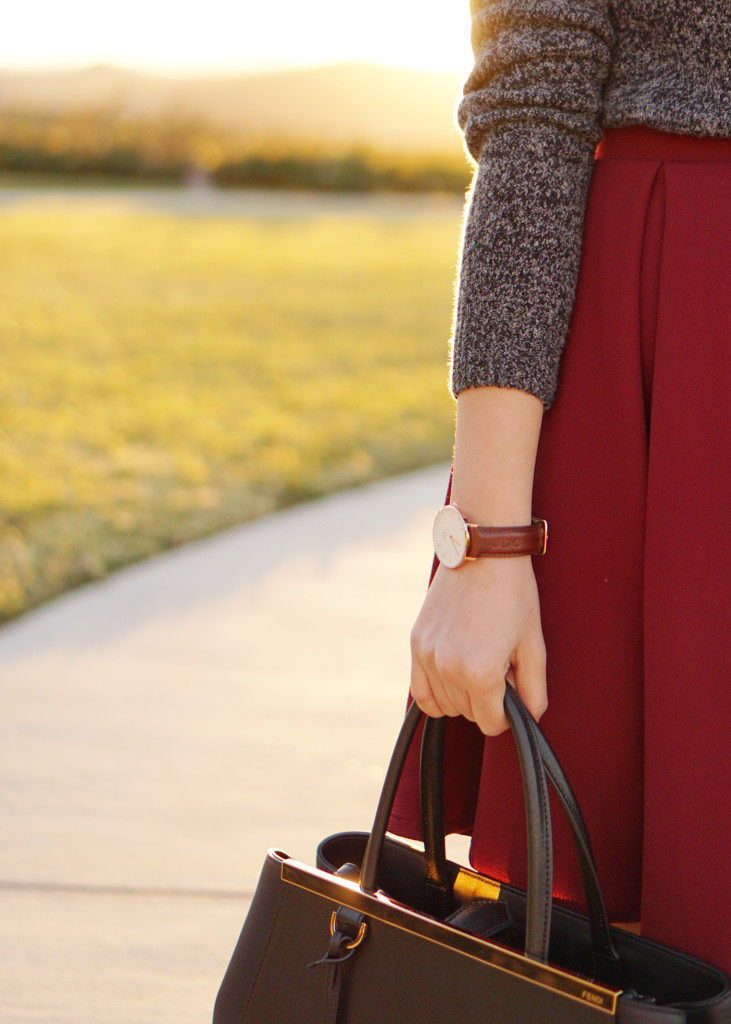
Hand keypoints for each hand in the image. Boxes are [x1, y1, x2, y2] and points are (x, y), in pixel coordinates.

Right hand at [410, 556, 546, 735]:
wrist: (483, 552)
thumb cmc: (514, 595)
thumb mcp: (533, 644)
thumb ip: (534, 691)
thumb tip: (528, 719)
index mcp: (481, 673)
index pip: (491, 723)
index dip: (507, 714)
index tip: (513, 690)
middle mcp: (449, 669)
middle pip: (468, 714)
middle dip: (487, 700)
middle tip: (500, 667)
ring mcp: (428, 656)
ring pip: (445, 705)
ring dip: (463, 696)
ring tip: (479, 662)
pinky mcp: (416, 643)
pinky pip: (420, 691)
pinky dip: (436, 694)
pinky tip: (452, 678)